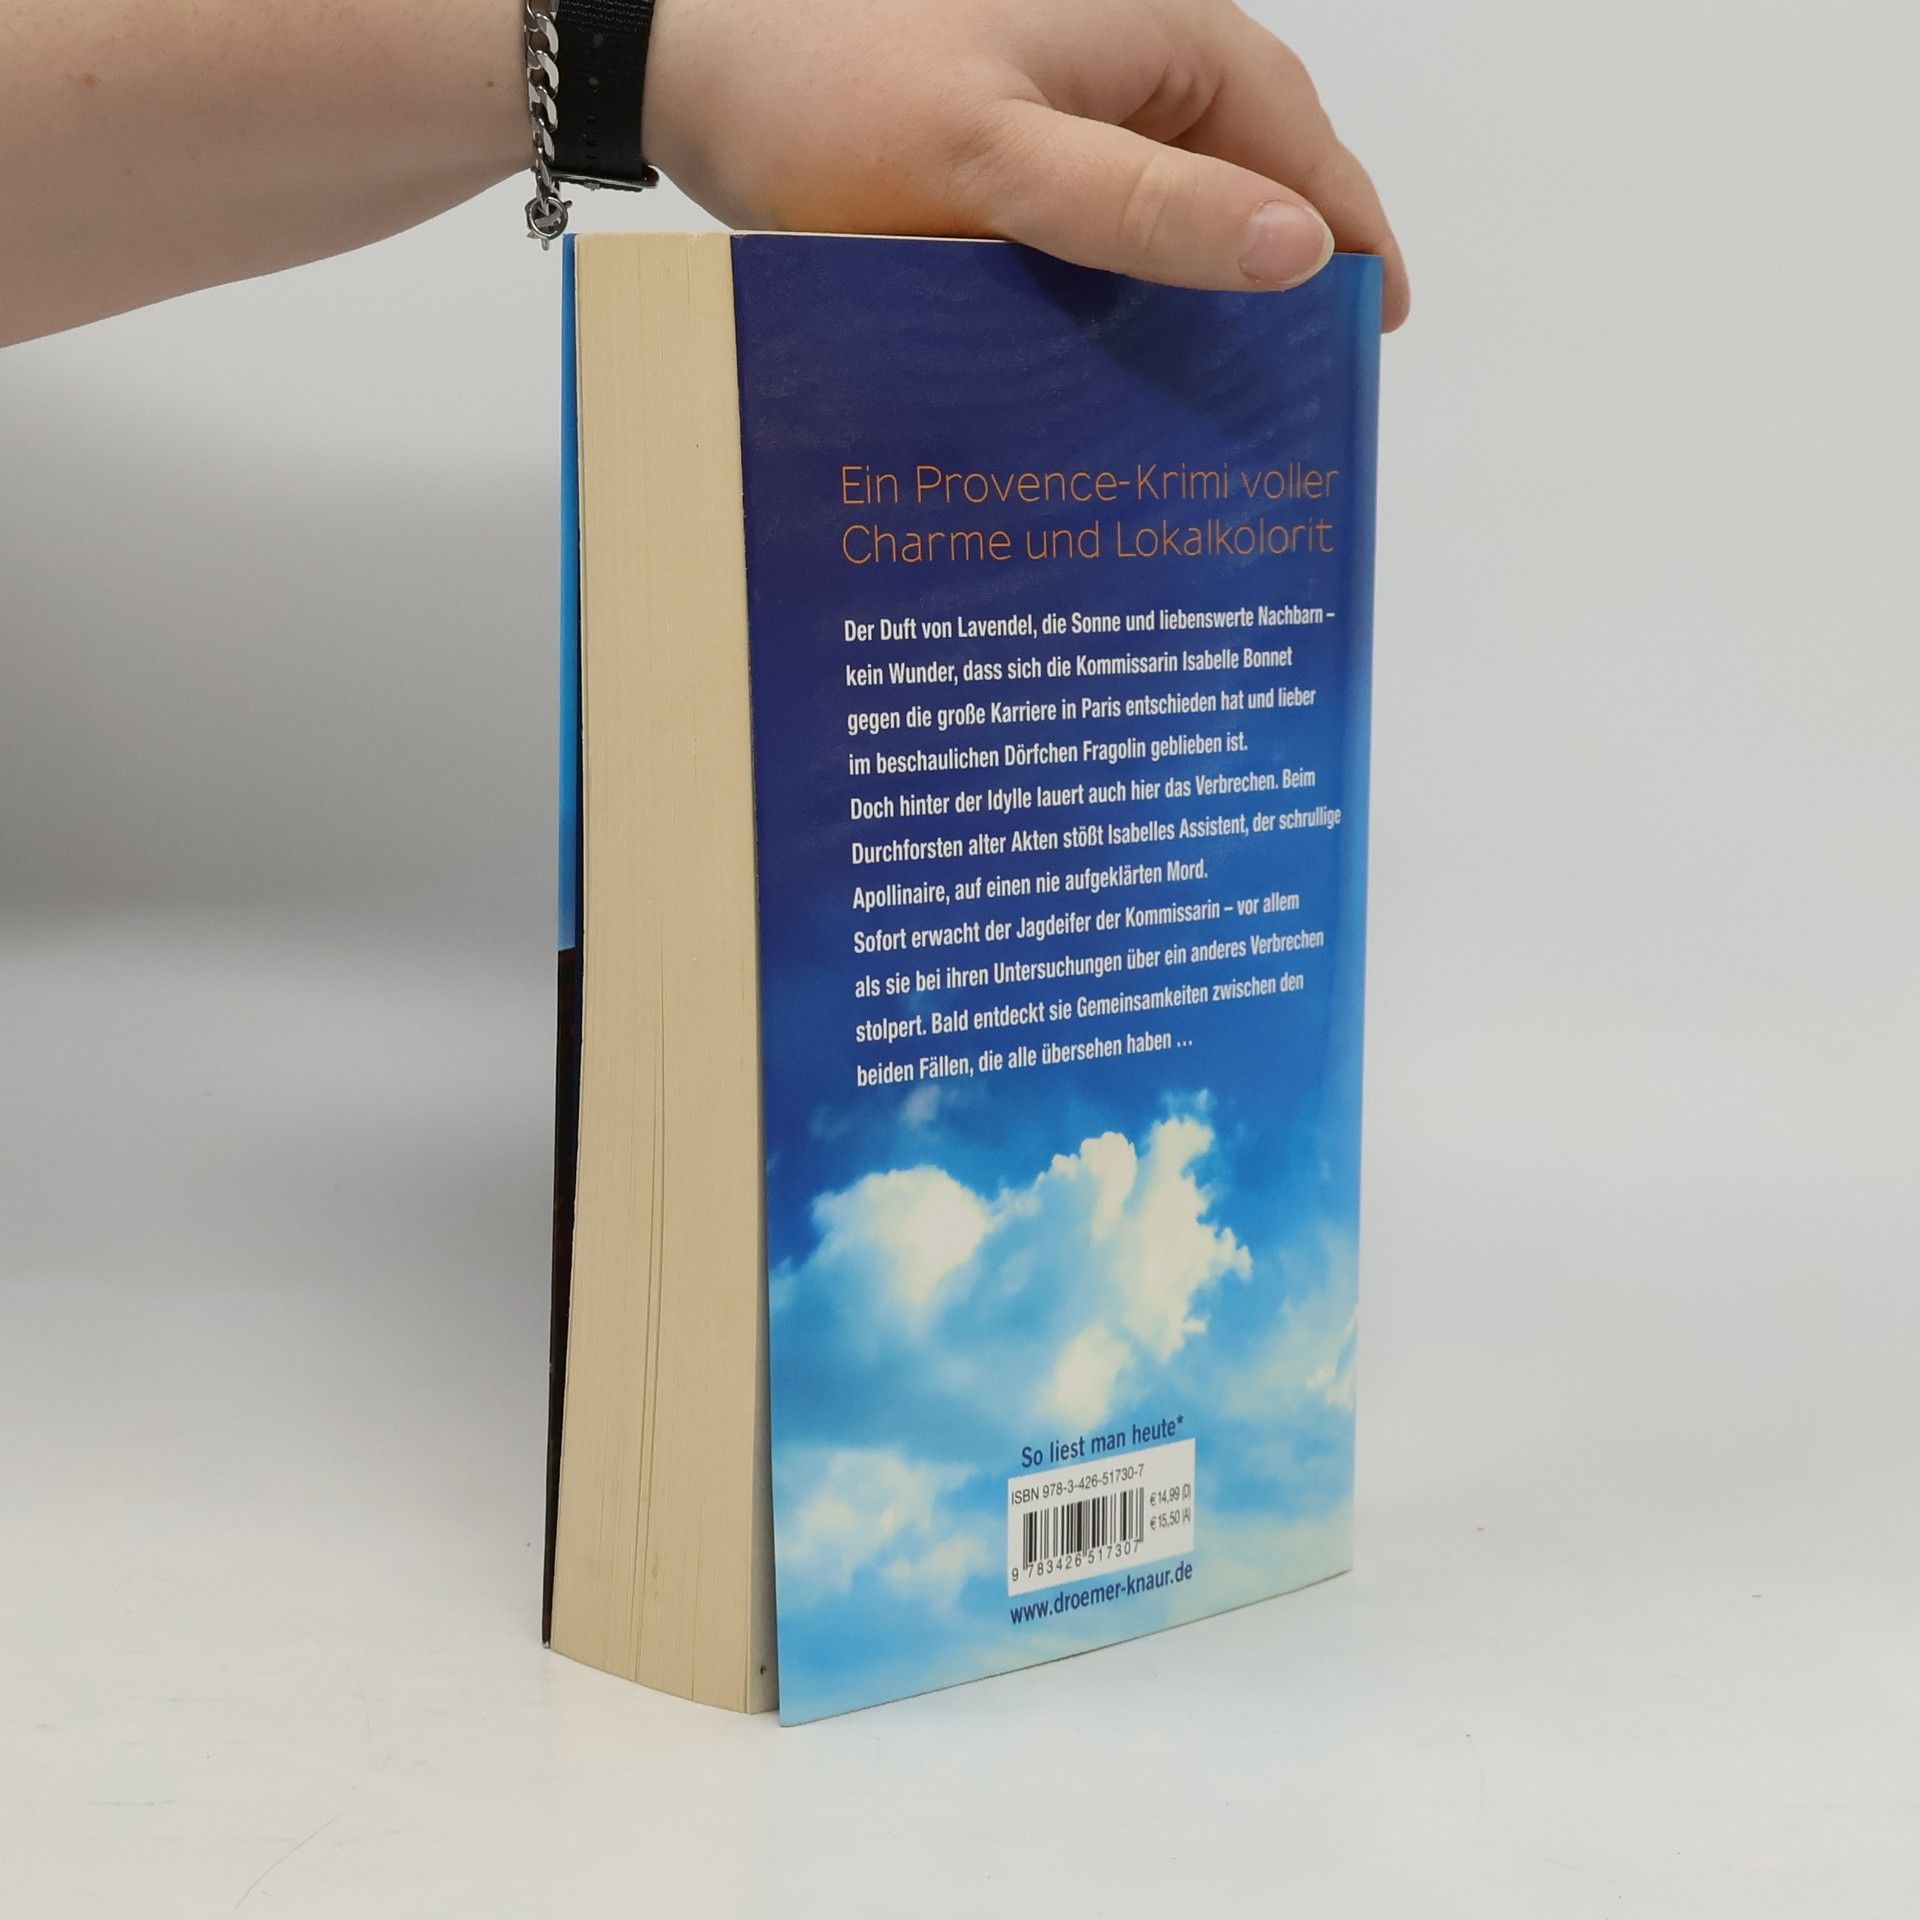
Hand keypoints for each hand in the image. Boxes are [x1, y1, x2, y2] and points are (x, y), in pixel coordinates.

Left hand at [646, 0, 1408, 324]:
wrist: (681, 58)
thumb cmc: (829, 91)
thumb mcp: (997, 163)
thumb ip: (1143, 206)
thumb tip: (1295, 248)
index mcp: (1153, 33)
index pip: (1293, 136)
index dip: (1343, 229)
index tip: (1373, 324)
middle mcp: (1116, 50)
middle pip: (1235, 167)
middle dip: (1270, 266)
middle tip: (1293, 382)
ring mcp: (1052, 92)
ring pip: (1158, 194)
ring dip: (1187, 279)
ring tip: (1209, 386)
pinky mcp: (995, 134)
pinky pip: (1086, 212)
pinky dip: (1111, 275)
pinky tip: (1103, 349)